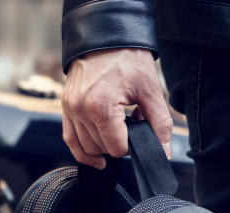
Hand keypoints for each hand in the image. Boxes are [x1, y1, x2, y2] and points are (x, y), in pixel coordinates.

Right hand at [61, 48, 171, 168]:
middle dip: (119, 142)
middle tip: (130, 123)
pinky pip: (70, 139)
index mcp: (101, 107)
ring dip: (104, 144)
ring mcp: (70, 109)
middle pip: (102, 149)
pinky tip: (97, 157)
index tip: (139, 128)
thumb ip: (160, 123)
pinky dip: (83, 151)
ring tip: (117, 125)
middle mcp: (81, 110)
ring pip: (86, 147)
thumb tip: (164, 151)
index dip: (132, 145)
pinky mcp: (65, 107)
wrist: (106, 38)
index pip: (117, 148)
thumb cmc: (128, 59)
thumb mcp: (150, 90)